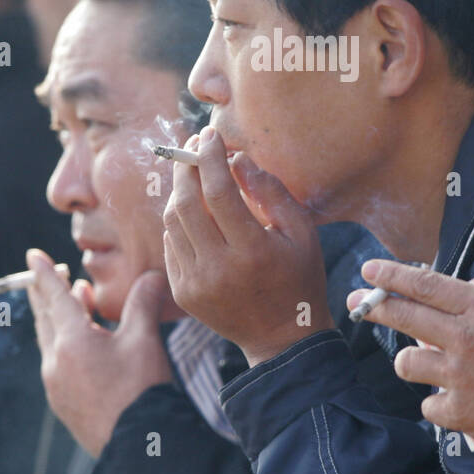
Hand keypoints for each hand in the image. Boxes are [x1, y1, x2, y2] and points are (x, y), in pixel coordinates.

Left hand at [26, 248, 173, 456]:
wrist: (137, 444)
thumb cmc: (141, 390)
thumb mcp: (144, 340)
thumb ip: (143, 303)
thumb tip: (152, 276)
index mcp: (72, 341)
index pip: (56, 297)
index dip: (45, 274)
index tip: (33, 255)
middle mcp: (55, 362)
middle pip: (46, 319)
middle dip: (48, 294)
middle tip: (50, 276)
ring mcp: (56, 386)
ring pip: (51, 342)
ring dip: (59, 319)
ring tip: (75, 303)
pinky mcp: (64, 403)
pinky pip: (57, 364)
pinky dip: (64, 344)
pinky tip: (83, 345)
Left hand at [162, 126, 331, 366]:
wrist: (282, 338)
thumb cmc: (299, 279)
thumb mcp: (301, 232)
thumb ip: (271, 192)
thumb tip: (237, 159)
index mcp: (252, 251)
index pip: (219, 191)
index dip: (210, 158)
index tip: (209, 135)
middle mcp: (218, 268)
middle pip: (186, 204)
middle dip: (186, 167)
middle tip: (193, 145)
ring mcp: (195, 283)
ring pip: (172, 223)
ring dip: (179, 191)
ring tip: (192, 172)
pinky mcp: (183, 292)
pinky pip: (172, 244)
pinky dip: (179, 221)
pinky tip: (195, 210)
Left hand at [347, 259, 473, 451]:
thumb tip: (447, 302)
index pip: (426, 285)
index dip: (393, 276)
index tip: (369, 270)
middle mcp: (464, 337)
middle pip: (406, 316)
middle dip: (375, 306)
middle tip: (357, 301)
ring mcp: (458, 374)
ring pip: (408, 363)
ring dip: (411, 362)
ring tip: (423, 364)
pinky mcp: (460, 410)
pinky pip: (428, 405)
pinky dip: (437, 404)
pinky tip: (452, 401)